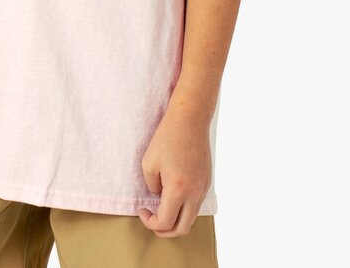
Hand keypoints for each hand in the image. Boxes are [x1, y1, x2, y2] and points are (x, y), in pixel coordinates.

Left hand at [138, 108, 211, 236]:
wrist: (190, 119)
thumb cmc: (167, 138)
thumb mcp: (149, 163)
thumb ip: (152, 187)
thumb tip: (158, 196)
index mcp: (178, 190)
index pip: (165, 223)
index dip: (150, 223)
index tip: (142, 210)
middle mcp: (194, 193)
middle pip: (182, 229)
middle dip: (165, 231)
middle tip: (152, 219)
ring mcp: (203, 188)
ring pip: (191, 217)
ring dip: (176, 219)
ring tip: (161, 207)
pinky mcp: (207, 181)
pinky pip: (196, 204)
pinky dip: (184, 208)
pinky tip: (173, 195)